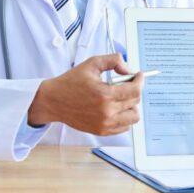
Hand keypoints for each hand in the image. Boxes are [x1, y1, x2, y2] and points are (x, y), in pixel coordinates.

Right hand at [28, 54, 142, 135]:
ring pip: (133, 117)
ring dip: (132, 105)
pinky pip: (124, 127)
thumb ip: (114, 61)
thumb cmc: (71, 82)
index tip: (138, 75)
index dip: (140, 81)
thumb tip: (128, 69)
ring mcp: (105, 124)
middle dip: (135, 89)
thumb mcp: (92, 63)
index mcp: (105, 95)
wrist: (53, 101)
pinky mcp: (101, 131)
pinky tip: (115, 107)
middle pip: (136, 102)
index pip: (135, 91)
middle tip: (127, 83)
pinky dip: (124, 116)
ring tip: (121, 97)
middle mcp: (107, 112)